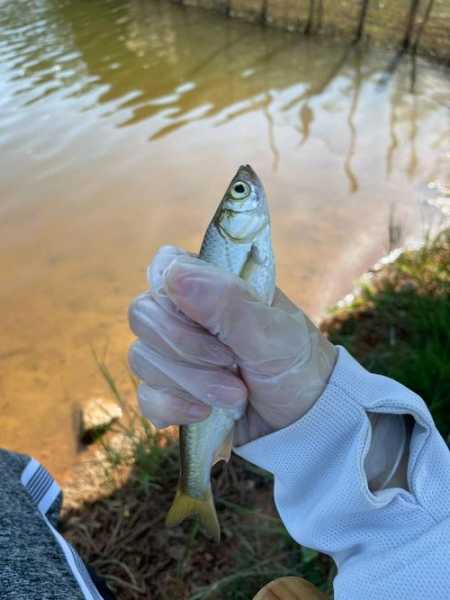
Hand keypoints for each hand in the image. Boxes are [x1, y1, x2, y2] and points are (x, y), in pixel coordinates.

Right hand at [128, 246, 336, 445]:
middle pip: (144, 315)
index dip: (171, 292)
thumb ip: (229, 304)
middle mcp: (188, 316)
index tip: (203, 319)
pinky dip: (175, 407)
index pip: (165, 266)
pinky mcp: (171, 392)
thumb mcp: (274, 334)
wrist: (305, 423)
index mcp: (214, 288)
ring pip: (142, 357)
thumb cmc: (297, 366)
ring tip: (235, 395)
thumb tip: (175, 276)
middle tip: (230, 364)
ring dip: (190, 381)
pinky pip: (146, 396)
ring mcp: (176, 355)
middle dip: (186, 348)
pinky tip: (206, 413)